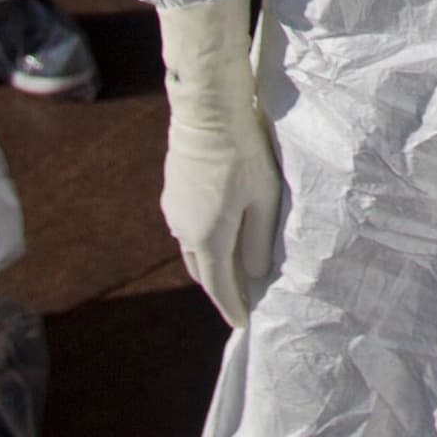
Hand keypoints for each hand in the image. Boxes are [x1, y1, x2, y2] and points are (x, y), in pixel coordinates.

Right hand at [155, 0, 281, 327]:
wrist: (206, 110)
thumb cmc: (244, 154)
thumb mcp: (263, 201)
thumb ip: (259, 243)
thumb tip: (254, 276)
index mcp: (207, 238)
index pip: (220, 286)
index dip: (232, 308)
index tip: (244, 325)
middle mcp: (183, 230)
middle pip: (203, 272)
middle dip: (221, 289)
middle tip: (242, 300)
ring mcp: (173, 210)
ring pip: (193, 250)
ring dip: (212, 264)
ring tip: (235, 270)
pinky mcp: (172, 191)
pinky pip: (187, 229)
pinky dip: (204, 241)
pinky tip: (221, 233)